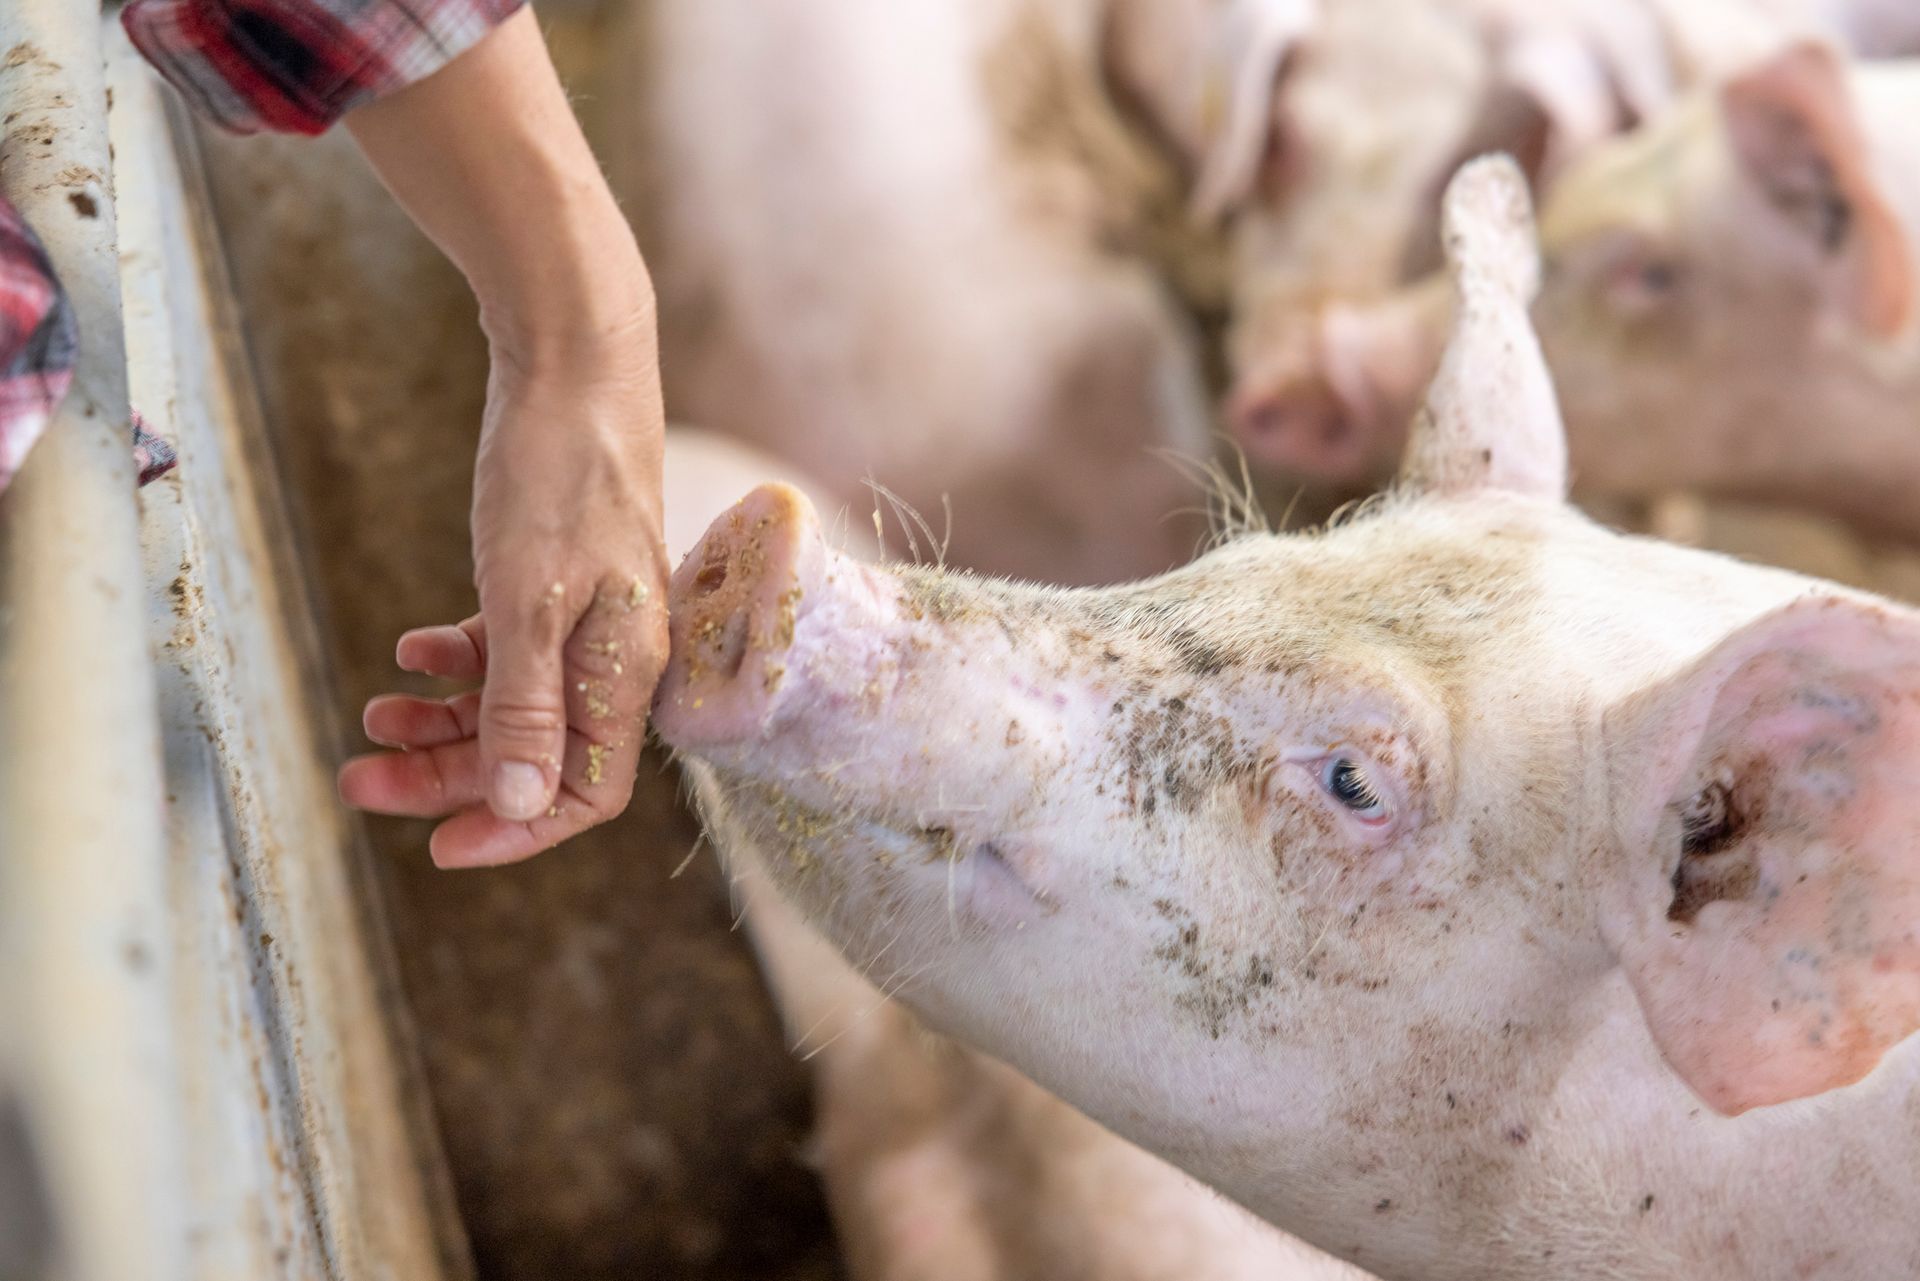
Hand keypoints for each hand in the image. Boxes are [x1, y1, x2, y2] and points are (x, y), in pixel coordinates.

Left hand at [338, 339, 669, 867]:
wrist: (575, 364)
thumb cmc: (561, 476)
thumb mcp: (529, 600)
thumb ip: (526, 705)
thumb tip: (521, 801)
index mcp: (626, 671)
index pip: (583, 792)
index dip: (514, 827)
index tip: (436, 846)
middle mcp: (615, 656)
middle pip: (533, 754)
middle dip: (447, 774)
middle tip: (359, 780)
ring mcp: (588, 618)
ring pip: (513, 703)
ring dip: (441, 719)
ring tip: (373, 712)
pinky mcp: (559, 581)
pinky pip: (508, 649)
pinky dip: (457, 661)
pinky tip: (412, 648)